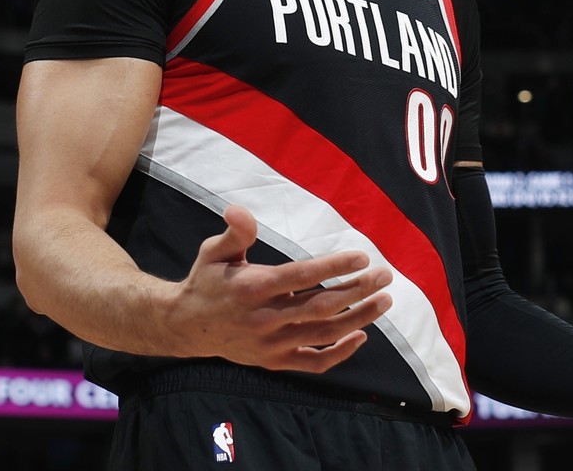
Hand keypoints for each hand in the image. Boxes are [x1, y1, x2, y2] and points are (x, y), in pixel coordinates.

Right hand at [161, 205, 393, 372]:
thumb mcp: (213, 251)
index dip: (333, 266)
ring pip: (323, 334)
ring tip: (384, 301)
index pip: (300, 276)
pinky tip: (360, 335)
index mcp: (252, 288)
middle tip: (385, 276)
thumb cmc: (207, 280)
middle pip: (321, 306)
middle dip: (358, 290)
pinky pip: (313, 363)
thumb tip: (238, 209)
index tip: (362, 256)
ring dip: (359, 318)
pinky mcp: (275, 361)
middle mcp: (264, 318)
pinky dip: (339, 354)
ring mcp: (271, 344)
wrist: (187, 326)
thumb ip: (234, 232)